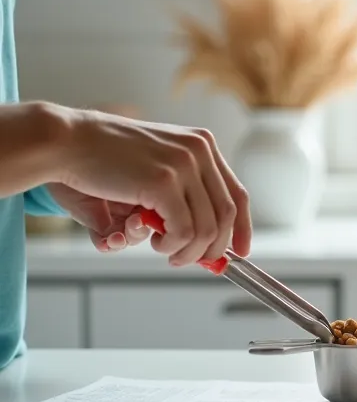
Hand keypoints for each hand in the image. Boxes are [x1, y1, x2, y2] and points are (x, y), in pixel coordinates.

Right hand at [51, 107, 251, 265]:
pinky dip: (173, 245)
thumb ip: (183, 192)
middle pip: (227, 214)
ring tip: (168, 253)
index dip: (241, 228)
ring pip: (208, 227)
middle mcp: (200, 151)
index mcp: (202, 145)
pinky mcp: (163, 182)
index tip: (239, 252)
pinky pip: (185, 230)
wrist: (68, 141)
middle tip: (190, 260)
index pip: (237, 194)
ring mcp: (183, 165)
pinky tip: (156, 242)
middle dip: (214, 247)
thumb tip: (207, 236)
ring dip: (189, 251)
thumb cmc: (105, 159)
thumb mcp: (157, 167)